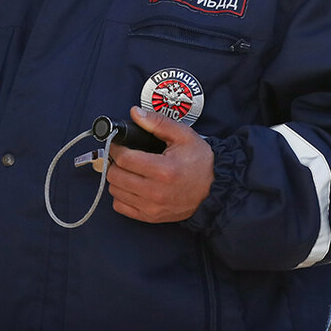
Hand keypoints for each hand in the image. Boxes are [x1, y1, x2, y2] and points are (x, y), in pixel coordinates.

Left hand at [105, 106, 213, 222]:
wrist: (215, 189)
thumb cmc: (200, 162)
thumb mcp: (183, 135)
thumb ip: (158, 122)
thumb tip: (135, 113)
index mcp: (163, 170)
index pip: (124, 159)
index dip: (116, 148)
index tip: (117, 144)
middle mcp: (156, 192)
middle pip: (115, 176)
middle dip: (115, 162)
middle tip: (123, 156)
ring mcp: (152, 207)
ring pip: (115, 191)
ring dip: (117, 179)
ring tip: (128, 171)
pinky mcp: (151, 217)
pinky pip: (120, 207)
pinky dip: (121, 196)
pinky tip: (131, 186)